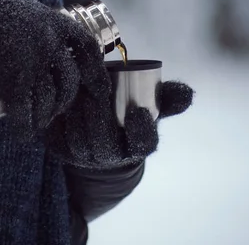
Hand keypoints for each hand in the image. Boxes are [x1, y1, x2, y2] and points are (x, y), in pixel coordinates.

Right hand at [0, 0, 111, 139]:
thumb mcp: (28, 10)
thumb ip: (40, 28)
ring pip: (49, 100)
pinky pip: (23, 111)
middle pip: (69, 82)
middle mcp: (52, 44)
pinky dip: (23, 127)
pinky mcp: (14, 81)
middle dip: (64, 101)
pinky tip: (22, 134)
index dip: (96, 73)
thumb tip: (44, 46)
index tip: (99, 89)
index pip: (88, 51)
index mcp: (58, 24)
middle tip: (54, 109)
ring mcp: (35, 64)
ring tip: (38, 123)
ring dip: (44, 116)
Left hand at [47, 80, 193, 168]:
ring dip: (80, 116)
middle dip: (102, 117)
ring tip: (79, 91)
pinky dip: (62, 120)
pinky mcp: (62, 151)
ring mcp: (85, 157)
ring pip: (81, 141)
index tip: (138, 112)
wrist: (96, 140)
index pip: (144, 144)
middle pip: (106, 142)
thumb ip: (167, 100)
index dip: (142, 131)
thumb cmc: (127, 119)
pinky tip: (63, 101)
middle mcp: (112, 157)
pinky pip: (61, 139)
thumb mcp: (149, 108)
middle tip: (98, 91)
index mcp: (136, 146)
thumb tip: (188, 94)